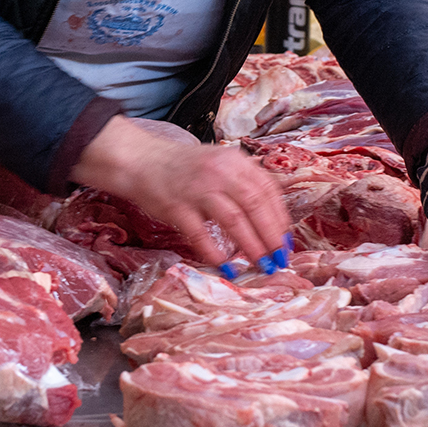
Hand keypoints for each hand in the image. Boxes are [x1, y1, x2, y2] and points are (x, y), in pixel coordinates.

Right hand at [68, 116, 291, 267]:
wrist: (141, 161)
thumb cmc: (185, 169)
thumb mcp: (220, 165)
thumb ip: (244, 185)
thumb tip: (272, 224)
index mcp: (235, 161)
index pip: (268, 191)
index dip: (280, 219)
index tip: (286, 242)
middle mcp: (219, 171)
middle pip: (255, 205)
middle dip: (271, 237)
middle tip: (278, 259)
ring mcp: (197, 188)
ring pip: (234, 220)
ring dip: (251, 246)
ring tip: (261, 265)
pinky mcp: (177, 206)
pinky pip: (200, 234)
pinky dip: (214, 253)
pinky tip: (225, 266)